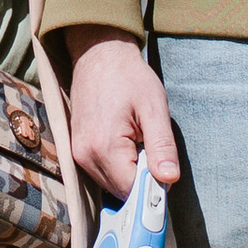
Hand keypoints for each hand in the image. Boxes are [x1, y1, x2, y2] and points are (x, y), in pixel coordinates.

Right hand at [65, 24, 180, 199]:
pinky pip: (103, 173)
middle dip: (143, 181)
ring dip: (131, 173)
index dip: (153, 188)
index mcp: (104, 147)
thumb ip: (162, 146)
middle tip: (154, 151)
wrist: (99, 56)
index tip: (166, 174)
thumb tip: (170, 179)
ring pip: (112, 185)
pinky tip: (127, 144)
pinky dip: (119, 167)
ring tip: (139, 142)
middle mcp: (85, 156)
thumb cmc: (129, 77)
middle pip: (121, 192)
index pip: (132, 191)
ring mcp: (78, 155)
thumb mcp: (154, 108)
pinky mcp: (77, 151)